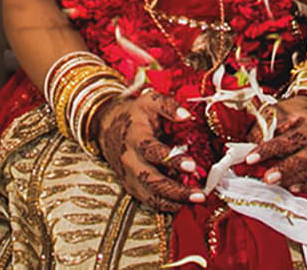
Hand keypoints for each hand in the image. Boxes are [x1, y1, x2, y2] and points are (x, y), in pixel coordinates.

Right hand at [95, 91, 202, 212]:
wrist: (106, 127)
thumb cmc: (134, 115)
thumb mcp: (149, 101)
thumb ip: (168, 106)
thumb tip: (187, 115)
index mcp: (135, 137)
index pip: (151, 151)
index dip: (171, 159)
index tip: (192, 165)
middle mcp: (130, 160)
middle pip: (151, 181)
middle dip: (176, 190)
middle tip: (200, 193)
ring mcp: (129, 176)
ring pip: (150, 196)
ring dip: (174, 201)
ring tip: (197, 199)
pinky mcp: (131, 186)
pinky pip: (148, 201)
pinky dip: (166, 205)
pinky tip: (184, 203)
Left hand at [244, 95, 306, 192]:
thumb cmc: (297, 112)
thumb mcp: (280, 110)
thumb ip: (266, 127)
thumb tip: (250, 144)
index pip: (289, 138)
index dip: (268, 149)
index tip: (251, 158)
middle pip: (304, 157)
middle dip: (284, 169)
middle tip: (267, 178)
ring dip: (290, 179)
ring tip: (273, 184)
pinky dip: (304, 185)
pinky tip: (291, 189)